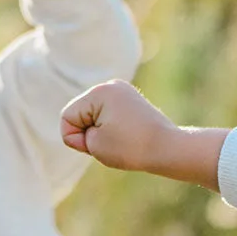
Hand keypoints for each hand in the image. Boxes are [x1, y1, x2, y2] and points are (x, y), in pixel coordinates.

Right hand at [60, 80, 227, 190]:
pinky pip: (108, 116)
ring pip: (94, 115)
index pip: (67, 116)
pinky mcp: (130, 100)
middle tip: (112, 144)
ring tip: (120, 141)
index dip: (75, 138)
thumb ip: (80, 133)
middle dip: (88, 133)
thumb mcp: (94, 145)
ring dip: (100, 132)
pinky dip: (112, 129)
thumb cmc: (131, 149)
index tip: (96, 147)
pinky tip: (126, 137)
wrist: (169, 149)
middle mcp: (110, 85)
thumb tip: (88, 122)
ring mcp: (122, 91)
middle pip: (80, 113)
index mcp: (99, 92)